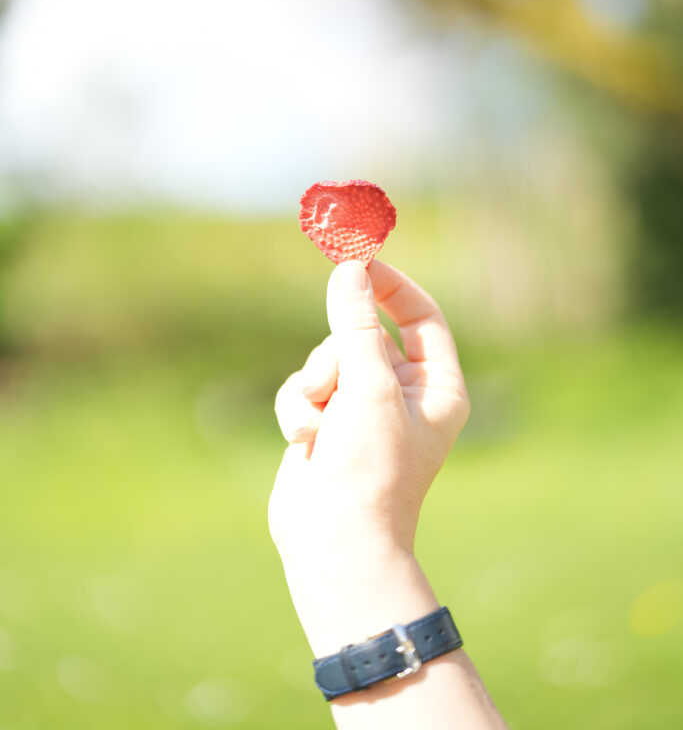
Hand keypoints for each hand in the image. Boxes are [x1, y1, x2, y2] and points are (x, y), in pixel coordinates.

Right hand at [269, 257, 468, 572]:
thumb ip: (356, 325)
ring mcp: (361, 410)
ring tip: (318, 425)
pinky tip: (302, 441)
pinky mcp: (325, 424)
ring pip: (326, 359)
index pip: (421, 316)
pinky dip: (297, 408)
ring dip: (314, 386)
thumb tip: (350, 269)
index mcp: (436, 387)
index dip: (392, 287)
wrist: (333, 543)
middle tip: (333, 380)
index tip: (360, 262)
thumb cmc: (369, 469)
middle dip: (338, 355)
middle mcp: (401, 394)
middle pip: (362, 334)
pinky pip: (303, 388)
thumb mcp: (368, 386)